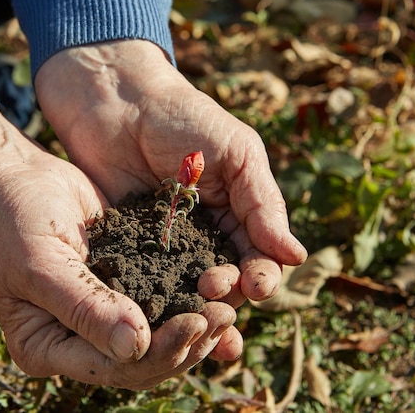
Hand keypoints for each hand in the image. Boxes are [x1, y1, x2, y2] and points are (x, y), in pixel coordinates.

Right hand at [0, 106, 238, 387]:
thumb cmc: (11, 221)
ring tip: (229, 305)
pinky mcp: (122, 285)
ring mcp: (101, 315)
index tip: (196, 321)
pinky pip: (159, 302)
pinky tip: (218, 289)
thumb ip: (83, 306)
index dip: (159, 352)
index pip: (112, 369)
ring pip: (157, 337)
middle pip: (143, 361)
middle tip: (223, 314)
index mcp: (48, 346)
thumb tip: (135, 347)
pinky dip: (188, 299)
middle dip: (186, 342)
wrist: (10, 181)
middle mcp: (77, 339)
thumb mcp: (39, 263)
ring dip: (195, 327)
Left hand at [35, 40, 307, 308]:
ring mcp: (167, 245)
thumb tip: (296, 256)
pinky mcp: (129, 248)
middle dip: (227, 291)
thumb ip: (262, 202)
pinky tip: (156, 315)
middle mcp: (205, 236)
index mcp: (237, 214)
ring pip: (187, 288)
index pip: (259, 258)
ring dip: (195, 305)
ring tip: (193, 312)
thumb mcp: (236, 152)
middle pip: (226, 281)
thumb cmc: (184, 117)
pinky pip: (145, 281)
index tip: (256, 284)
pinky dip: (154, 300)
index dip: (261, 275)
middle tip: (212, 289)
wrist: (117, 100)